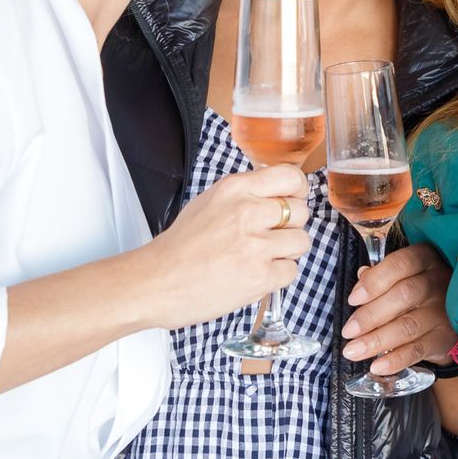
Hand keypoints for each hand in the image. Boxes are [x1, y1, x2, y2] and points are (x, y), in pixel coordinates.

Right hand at [146, 164, 309, 328]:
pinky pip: (292, 271)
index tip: (292, 200)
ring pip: (301, 241)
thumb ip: (245, 195)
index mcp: (235, 189)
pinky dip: (277, 276)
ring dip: (286, 252)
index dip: (297, 191)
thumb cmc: (180, 246)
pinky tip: (254, 274)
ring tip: (261, 257)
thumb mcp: (209, 202)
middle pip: (301, 211)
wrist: (156, 282)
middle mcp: (247, 211)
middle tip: (269, 236)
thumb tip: (278, 194)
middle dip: (290, 225)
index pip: (290, 177)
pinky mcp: (261, 275)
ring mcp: (256, 245)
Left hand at [339, 244, 457, 376]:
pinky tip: (376, 366)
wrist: (449, 316)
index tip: (353, 299)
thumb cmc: (415, 290)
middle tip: (348, 331)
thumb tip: (360, 282)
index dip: (374, 281)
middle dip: (370, 315)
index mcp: (424, 260)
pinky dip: (395, 359)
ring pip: (408, 325)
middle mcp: (437, 282)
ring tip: (353, 351)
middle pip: (403, 296)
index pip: (400, 264)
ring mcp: (443, 311)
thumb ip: (379, 277)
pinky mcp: (444, 337)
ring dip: (377, 340)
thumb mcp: (401, 275)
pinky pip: (418, 350)